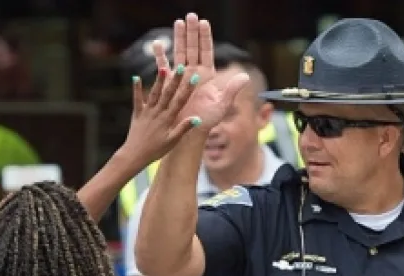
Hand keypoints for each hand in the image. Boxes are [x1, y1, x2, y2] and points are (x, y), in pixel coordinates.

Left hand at [117, 40, 199, 164]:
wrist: (135, 155)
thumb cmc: (156, 150)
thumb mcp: (172, 141)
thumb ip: (183, 129)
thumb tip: (197, 118)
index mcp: (168, 120)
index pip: (180, 102)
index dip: (187, 89)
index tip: (194, 78)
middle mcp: (158, 113)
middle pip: (168, 94)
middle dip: (175, 80)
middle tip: (181, 67)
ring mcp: (146, 112)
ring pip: (154, 94)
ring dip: (159, 81)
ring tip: (164, 68)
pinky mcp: (137, 114)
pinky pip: (137, 100)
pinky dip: (136, 89)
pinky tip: (135, 78)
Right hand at [164, 13, 248, 130]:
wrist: (190, 131)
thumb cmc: (207, 120)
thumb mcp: (222, 105)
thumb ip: (231, 90)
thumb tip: (245, 77)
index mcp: (206, 75)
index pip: (206, 51)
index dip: (205, 37)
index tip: (204, 22)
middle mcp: (194, 72)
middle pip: (193, 47)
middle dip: (192, 31)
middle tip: (190, 15)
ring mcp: (180, 76)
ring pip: (179, 52)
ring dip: (178, 38)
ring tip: (178, 23)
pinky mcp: (169, 83)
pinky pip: (163, 67)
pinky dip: (160, 56)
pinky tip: (157, 44)